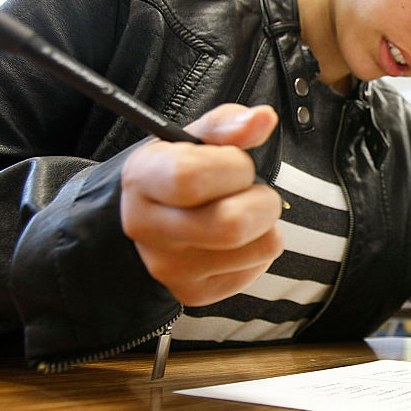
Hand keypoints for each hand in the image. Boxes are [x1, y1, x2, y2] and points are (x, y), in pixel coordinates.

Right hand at [121, 104, 284, 305]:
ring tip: (245, 212)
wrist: (145, 222)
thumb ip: (226, 125)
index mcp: (143, 180)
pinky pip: (257, 267)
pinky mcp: (196, 292)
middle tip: (252, 191)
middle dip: (262, 200)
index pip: (191, 179)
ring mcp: (171, 268)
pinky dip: (259, 249)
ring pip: (259, 248)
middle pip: (232, 225)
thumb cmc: (177, 172)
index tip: (236, 163)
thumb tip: (264, 118)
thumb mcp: (191, 139)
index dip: (232, 167)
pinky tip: (235, 240)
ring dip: (267, 225)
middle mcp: (149, 229)